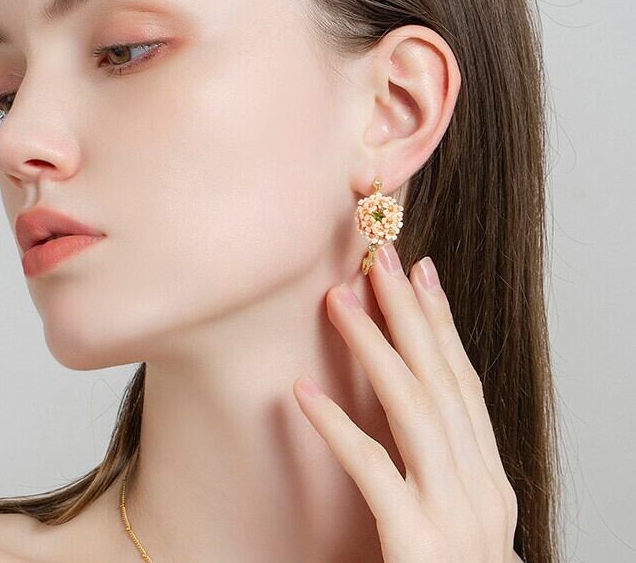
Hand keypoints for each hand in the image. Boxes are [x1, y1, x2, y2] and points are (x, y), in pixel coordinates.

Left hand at [292, 245, 521, 562]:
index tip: (421, 271)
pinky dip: (337, 426)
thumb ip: (437, 466)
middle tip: (380, 257)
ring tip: (339, 300)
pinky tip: (302, 392)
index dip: (443, 324)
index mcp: (490, 479)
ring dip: (374, 347)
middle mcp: (482, 489)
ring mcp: (456, 516)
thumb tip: (407, 411)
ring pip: (413, 409)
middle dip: (409, 313)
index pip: (464, 384)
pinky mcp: (420, 546)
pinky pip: (373, 471)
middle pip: (441, 380)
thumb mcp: (453, 517)